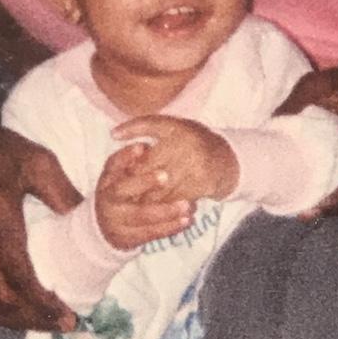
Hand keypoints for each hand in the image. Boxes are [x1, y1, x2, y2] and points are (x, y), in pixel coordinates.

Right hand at [94, 142, 197, 250]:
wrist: (104, 228)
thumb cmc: (121, 193)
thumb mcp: (120, 176)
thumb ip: (131, 161)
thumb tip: (144, 147)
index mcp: (107, 180)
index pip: (113, 164)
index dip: (126, 156)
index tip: (144, 147)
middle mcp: (107, 200)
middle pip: (122, 189)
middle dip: (144, 182)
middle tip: (166, 176)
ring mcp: (115, 221)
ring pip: (141, 215)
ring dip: (166, 210)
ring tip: (187, 204)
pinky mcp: (127, 238)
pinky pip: (150, 232)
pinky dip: (169, 227)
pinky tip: (186, 220)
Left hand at [111, 116, 238, 202]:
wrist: (225, 158)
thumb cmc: (190, 140)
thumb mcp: (167, 126)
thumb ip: (140, 126)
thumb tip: (112, 134)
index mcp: (175, 130)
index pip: (145, 156)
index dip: (131, 172)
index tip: (118, 182)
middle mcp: (187, 147)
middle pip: (153, 176)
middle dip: (137, 189)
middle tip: (122, 201)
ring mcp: (196, 166)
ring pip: (164, 190)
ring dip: (149, 202)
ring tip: (134, 209)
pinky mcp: (204, 183)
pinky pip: (178, 199)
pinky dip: (165, 207)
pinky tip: (155, 212)